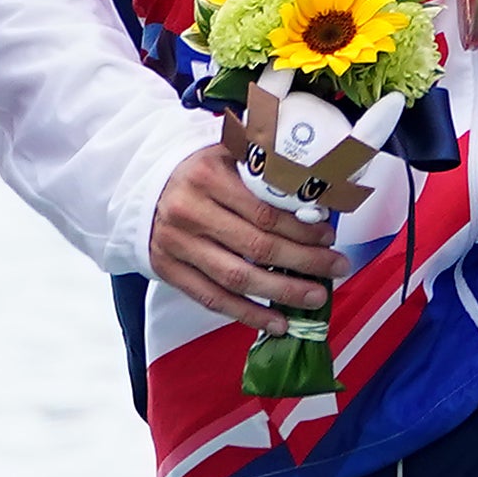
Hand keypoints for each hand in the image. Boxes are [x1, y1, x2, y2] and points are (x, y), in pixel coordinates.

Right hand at [151, 140, 345, 332]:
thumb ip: (262, 170)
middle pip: (256, 248)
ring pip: (237, 278)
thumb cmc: (196, 170)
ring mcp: (177, 245)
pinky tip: (277, 322)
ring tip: (315, 298)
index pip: (264, 213)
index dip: (301, 230)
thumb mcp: (226, 154)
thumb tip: (315, 201)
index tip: (329, 237)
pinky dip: (247, 315)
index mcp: (208, 177)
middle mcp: (189, 212)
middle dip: (304, 262)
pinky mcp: (168, 271)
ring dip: (282, 292)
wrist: (140, 186)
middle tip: (337, 268)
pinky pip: (212, 299)